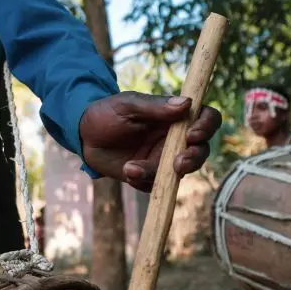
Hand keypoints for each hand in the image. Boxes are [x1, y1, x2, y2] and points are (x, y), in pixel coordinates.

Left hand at [79, 92, 222, 191]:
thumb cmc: (107, 113)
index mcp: (175, 117)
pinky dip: (143, 181)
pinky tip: (126, 171)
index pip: (206, 118)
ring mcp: (164, 159)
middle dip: (193, 159)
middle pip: (201, 150)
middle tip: (177, 163)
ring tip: (132, 168)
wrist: (83, 136)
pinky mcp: (150, 176)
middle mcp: (175, 139)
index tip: (192, 134)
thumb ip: (155, 106)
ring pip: (180, 172)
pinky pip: (157, 185)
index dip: (207, 126)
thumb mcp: (127, 105)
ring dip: (160, 174)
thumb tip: (187, 103)